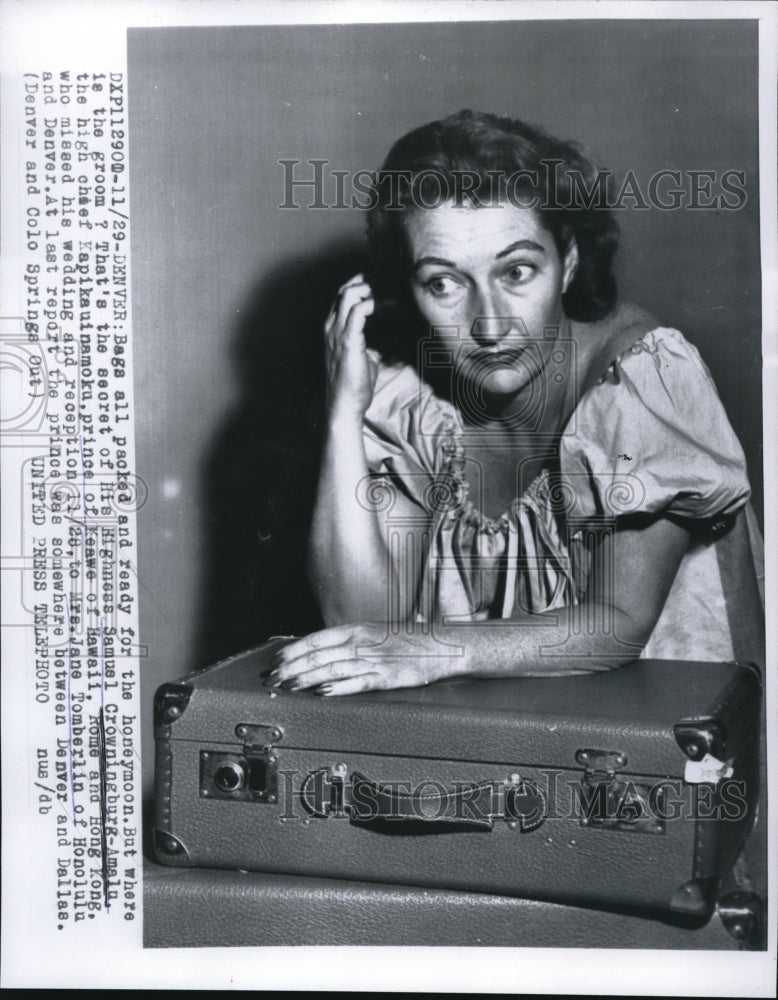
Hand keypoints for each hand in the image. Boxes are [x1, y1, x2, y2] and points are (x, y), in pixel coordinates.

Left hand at [265, 622, 461, 694]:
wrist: (442, 645)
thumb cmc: (406, 642)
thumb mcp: (372, 635)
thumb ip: (347, 644)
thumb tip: (317, 654)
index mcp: (356, 630)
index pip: (315, 639)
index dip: (292, 650)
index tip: (274, 661)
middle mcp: (361, 642)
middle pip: (319, 655)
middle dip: (291, 668)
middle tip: (272, 680)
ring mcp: (374, 660)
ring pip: (333, 668)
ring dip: (306, 678)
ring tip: (288, 687)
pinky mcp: (388, 677)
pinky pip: (360, 682)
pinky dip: (340, 687)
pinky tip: (324, 692)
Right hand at [324, 274, 377, 421]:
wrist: (344, 405)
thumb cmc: (353, 385)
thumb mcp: (362, 356)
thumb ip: (369, 342)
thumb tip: (386, 336)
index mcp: (332, 329)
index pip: (342, 296)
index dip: (360, 285)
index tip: (380, 283)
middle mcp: (331, 327)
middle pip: (344, 290)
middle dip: (365, 281)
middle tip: (386, 282)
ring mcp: (337, 332)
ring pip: (348, 295)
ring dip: (368, 289)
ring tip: (386, 291)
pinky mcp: (348, 341)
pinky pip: (358, 312)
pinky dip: (371, 304)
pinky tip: (383, 306)